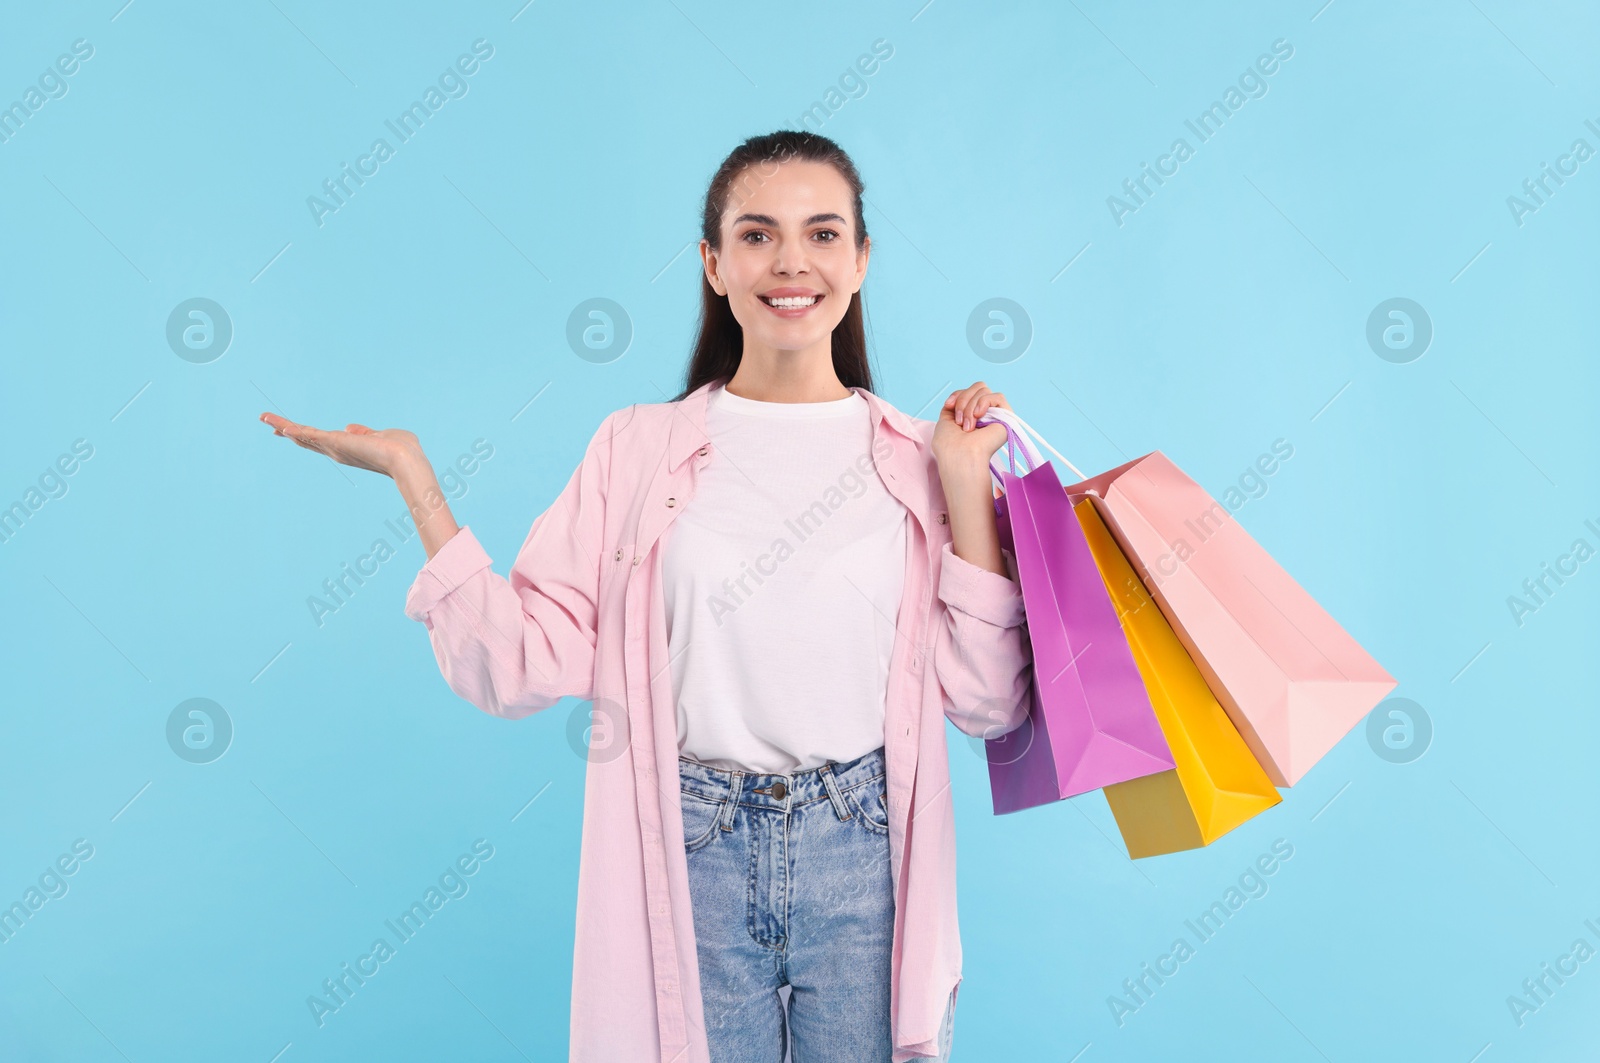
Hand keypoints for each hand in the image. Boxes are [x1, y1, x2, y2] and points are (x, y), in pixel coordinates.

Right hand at [259, 412, 425, 480]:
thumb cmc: (401, 450)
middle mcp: (337, 451)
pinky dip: (295, 430)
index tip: (288, 430)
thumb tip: (349, 428)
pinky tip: (280, 426)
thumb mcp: (379, 437)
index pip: (320, 441)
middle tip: (268, 422)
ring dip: (283, 425)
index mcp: (347, 449)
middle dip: (287, 430)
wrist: (407, 459)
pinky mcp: (336, 443)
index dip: (304, 435)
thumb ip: (364, 433)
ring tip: (264, 417)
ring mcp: (335, 448)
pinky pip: (311, 434)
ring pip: (303, 435)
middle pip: (306, 439)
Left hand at [931, 381, 1010, 475]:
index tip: (948, 406)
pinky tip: (979, 416)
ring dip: (970, 407)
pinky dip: (984, 403)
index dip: (958, 395)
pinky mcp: (1006, 417)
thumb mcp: (945, 419)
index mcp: (971, 415)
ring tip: (968, 427)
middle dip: (963, 400)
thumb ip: (955, 404)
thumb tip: (959, 396)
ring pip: (984, 391)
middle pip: (977, 387)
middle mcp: (985, 414)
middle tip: (959, 421)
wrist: (959, 456)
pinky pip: (997, 397)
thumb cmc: (949, 444)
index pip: (968, 391)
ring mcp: (996, 415)